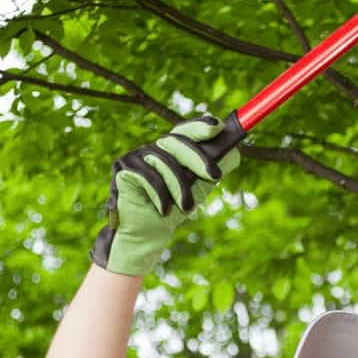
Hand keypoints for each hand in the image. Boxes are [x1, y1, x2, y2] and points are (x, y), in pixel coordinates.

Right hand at [91, 116, 241, 275]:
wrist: (149, 232)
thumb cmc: (175, 207)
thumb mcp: (200, 187)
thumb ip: (213, 169)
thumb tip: (235, 152)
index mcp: (172, 149)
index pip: (187, 130)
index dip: (201, 125)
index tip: (218, 126)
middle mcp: (153, 148)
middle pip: (177, 142)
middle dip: (199, 159)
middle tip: (215, 176)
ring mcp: (136, 156)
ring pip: (164, 161)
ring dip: (179, 188)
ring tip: (186, 208)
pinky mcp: (123, 168)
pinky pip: (147, 175)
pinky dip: (159, 195)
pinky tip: (163, 209)